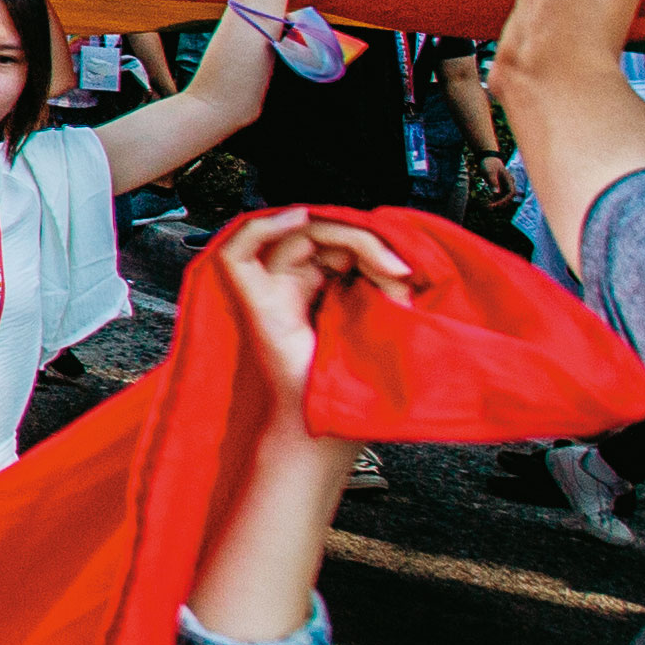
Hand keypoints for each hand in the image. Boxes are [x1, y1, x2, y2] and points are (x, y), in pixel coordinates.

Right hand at [209, 210, 418, 438]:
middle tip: (396, 268)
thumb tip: (391, 258)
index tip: (405, 268)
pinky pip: (239, 254)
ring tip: (375, 261)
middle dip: (363, 240)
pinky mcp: (256, 303)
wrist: (331, 424)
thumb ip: (384, 280)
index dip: (373, 243)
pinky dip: (263, 228)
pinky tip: (297, 219)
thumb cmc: (354, 382)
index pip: (338, 240)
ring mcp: (272, 291)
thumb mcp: (385, 316)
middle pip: (318, 232)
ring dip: (341, 237)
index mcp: (322, 287)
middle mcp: (294, 284)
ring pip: (293, 235)